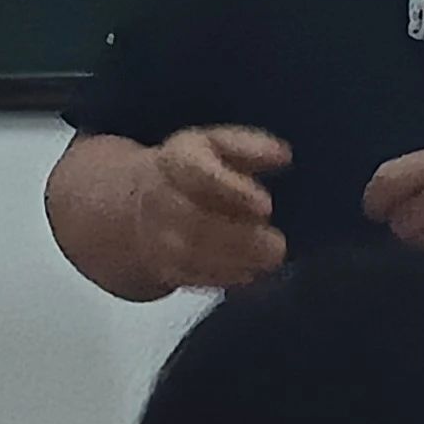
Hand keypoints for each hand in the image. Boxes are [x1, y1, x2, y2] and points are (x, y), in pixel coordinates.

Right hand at [135, 126, 292, 289]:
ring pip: (189, 253)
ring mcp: (156, 236)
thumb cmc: (193, 172)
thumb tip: (282, 154)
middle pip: (194, 221)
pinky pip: (186, 276)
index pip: (198, 173)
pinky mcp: (161, 265)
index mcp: (177, 162)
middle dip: (239, 236)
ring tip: (268, 259)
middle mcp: (160, 200)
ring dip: (233, 260)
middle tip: (276, 245)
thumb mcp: (219, 146)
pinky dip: (221, 277)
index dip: (233, 190)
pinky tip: (249, 272)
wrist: (141, 202)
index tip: (266, 204)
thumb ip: (251, 148)